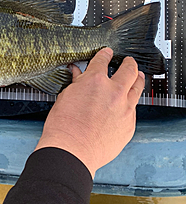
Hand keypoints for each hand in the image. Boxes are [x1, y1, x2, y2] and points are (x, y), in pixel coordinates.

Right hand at [35, 48, 144, 177]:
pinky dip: (131, 103)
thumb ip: (77, 84)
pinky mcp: (129, 125)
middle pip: (129, 70)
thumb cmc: (64, 127)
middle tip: (128, 61)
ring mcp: (124, 109)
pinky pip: (134, 109)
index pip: (102, 61)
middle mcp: (114, 92)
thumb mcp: (66, 97)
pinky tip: (129, 103)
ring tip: (138, 76)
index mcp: (95, 81)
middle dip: (129, 63)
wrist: (72, 151)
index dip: (105, 54)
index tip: (107, 53)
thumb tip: (78, 75)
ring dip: (138, 79)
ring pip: (137, 88)